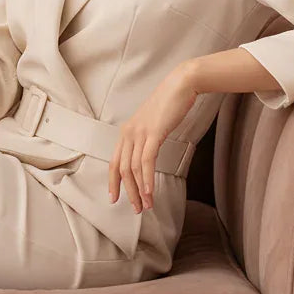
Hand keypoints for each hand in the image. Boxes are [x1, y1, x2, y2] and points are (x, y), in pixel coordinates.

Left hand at [108, 62, 198, 212]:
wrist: (180, 85)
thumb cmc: (169, 104)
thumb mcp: (152, 123)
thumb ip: (146, 138)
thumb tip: (147, 155)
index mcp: (127, 131)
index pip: (115, 161)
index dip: (113, 181)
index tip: (114, 198)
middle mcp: (129, 133)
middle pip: (123, 169)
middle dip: (129, 192)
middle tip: (137, 208)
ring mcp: (140, 132)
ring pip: (134, 168)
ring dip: (140, 190)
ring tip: (147, 205)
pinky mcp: (153, 132)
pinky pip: (147, 160)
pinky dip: (147, 178)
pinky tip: (150, 191)